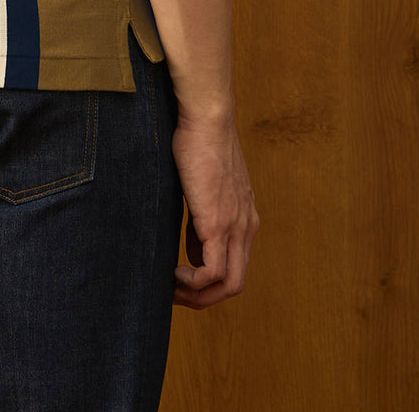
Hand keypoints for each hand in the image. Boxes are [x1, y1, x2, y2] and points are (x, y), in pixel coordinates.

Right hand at [171, 113, 258, 308]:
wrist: (207, 119)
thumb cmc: (199, 142)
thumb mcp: (204, 187)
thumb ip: (203, 217)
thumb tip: (192, 245)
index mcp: (244, 219)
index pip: (234, 267)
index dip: (208, 281)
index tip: (181, 277)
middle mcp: (246, 227)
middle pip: (234, 284)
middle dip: (204, 298)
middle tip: (175, 293)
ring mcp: (235, 227)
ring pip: (228, 285)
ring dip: (198, 295)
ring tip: (172, 286)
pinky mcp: (217, 223)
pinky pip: (212, 272)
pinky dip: (193, 282)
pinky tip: (174, 271)